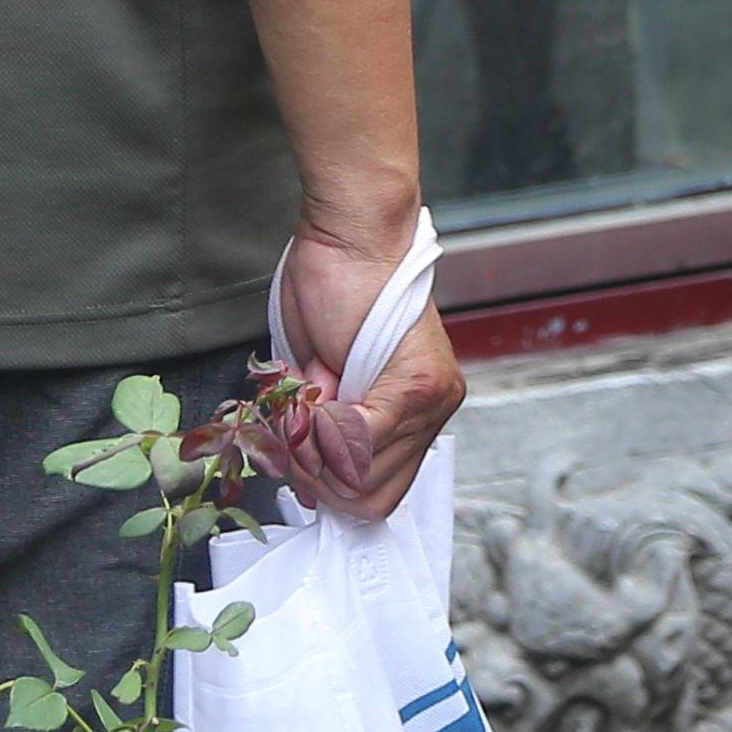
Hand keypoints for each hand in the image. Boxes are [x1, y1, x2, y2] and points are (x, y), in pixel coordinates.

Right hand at [266, 218, 464, 521]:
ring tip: (305, 401)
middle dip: (318, 476)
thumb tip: (309, 484)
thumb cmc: (335, 290)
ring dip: (315, 450)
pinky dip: (321, 424)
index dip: (329, 488)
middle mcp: (434, 409)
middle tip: (297, 432)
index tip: (301, 461)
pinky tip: (316, 387)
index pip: (378, 495)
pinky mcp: (420, 383)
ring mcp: (432, 399)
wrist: (353, 233)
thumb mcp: (324, 375)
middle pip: (371, 498)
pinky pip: (362, 440)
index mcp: (417, 409)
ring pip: (363, 477)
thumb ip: (325, 429)